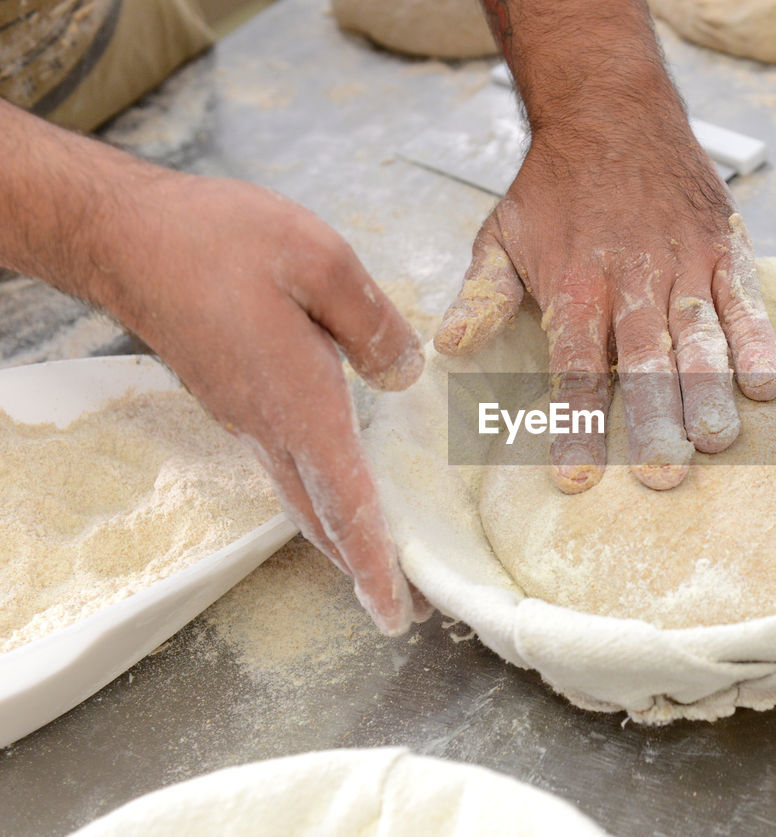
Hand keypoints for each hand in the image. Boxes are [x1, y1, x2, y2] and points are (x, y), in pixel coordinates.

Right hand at [94, 172, 427, 634]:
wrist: (126, 238)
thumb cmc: (216, 241)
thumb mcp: (318, 258)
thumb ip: (372, 321)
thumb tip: (405, 375)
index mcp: (299, 402)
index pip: (346, 500)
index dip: (374, 561)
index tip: (395, 611)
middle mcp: (269, 426)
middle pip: (321, 518)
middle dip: (361, 569)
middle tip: (401, 611)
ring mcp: (245, 418)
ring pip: (300, 498)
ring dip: (339, 539)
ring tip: (376, 566)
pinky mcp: (234, 400)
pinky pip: (284, 468)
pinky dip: (317, 499)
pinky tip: (335, 491)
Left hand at [434, 1, 775, 492]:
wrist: (610, 109)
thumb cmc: (554, 185)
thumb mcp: (500, 235)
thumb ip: (483, 296)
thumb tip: (450, 347)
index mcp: (574, 285)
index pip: (574, 368)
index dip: (575, 425)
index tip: (575, 479)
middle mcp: (632, 279)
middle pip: (644, 361)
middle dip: (653, 420)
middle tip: (662, 473)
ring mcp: (684, 263)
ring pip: (699, 336)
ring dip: (709, 391)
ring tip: (717, 440)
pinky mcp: (723, 247)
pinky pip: (745, 299)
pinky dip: (758, 340)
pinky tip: (767, 385)